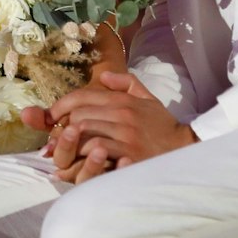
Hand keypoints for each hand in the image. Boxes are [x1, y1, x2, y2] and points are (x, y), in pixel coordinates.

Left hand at [41, 70, 193, 182]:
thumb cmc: (162, 126)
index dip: (60, 106)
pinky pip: (98, 150)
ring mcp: (126, 135)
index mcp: (122, 100)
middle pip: (78, 116)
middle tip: (57, 138)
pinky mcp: (129, 154)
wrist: (184, 148)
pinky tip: (81, 160)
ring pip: (84, 133)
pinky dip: (85, 154)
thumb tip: (103, 77)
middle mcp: (122, 114)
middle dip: (63, 128)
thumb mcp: (147, 99)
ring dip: (71, 143)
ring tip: (66, 150)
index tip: (52, 117)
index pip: (81, 97)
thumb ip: (126, 83)